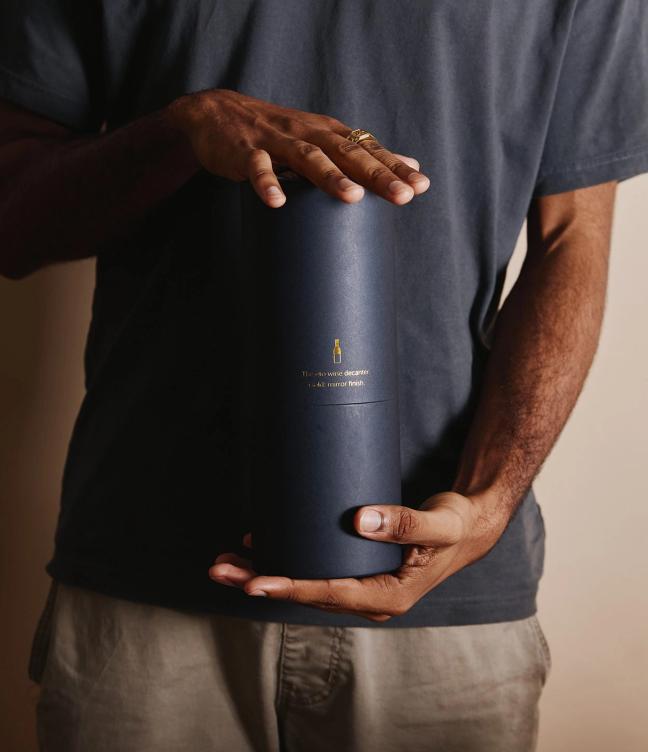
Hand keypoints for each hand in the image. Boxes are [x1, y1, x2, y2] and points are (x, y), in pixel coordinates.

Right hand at [167, 88, 429, 206]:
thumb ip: (361, 153)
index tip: (421, 186)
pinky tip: (277, 202)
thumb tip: (409, 164)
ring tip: (353, 197)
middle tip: (403, 196)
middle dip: (377, 174)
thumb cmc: (278, 135)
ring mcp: (276, 142)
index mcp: (328, 134)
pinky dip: (267, 183)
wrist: (218, 114)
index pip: (368, 149)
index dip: (394, 167)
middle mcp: (309, 134)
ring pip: (308, 157)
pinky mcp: (246, 152)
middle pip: (347, 153)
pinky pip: (256, 168)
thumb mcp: (321, 139)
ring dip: (330, 176)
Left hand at [209, 492, 507, 621]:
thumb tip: (360, 519)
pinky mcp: (357, 571)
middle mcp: (370, 599)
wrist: (468, 528)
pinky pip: (315, 572)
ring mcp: (362, 586)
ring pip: (305, 585)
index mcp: (388, 597)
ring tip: (224, 563)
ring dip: (263, 574)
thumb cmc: (455, 526)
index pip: (330, 594)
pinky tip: (259, 549)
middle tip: (219, 570)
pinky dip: (285, 562)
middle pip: (307, 594)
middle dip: (261, 583)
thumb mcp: (438, 524)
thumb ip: (403, 522)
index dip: (290, 588)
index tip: (255, 584)